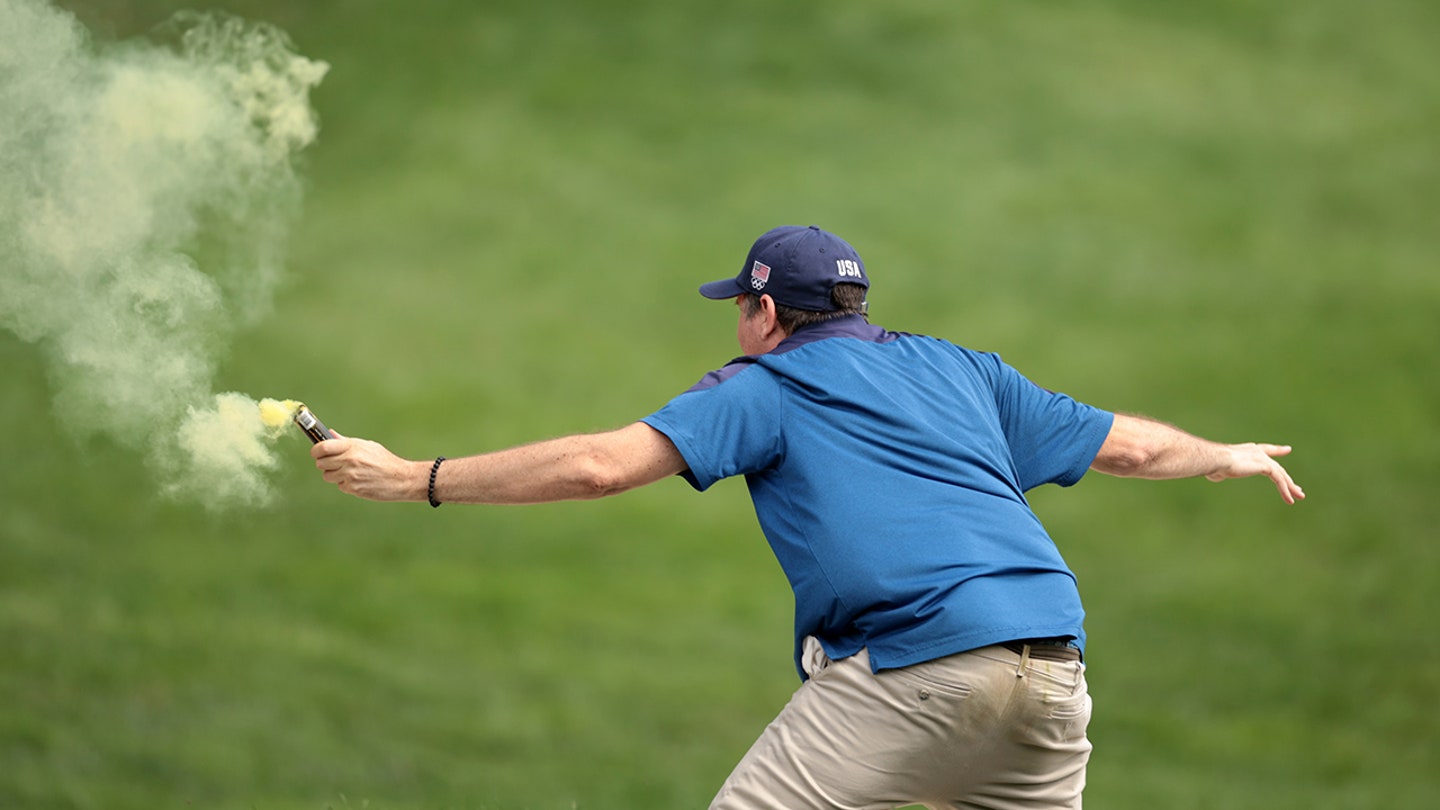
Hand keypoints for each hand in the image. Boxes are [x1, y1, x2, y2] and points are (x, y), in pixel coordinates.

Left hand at [310, 433, 426, 501]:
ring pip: (327, 476)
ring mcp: (350, 475)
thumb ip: (346, 442)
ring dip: (334, 475)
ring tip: (349, 472)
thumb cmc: (386, 461)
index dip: (316, 450)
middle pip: (321, 463)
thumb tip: (330, 435)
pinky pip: (340, 486)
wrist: (401, 478)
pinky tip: (359, 481)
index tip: (317, 453)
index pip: (322, 447)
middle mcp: (349, 460)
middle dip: (325, 464)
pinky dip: (346, 484)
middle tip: (334, 463)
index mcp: (352, 446)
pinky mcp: (353, 488)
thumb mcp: (368, 446)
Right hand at [1207, 443, 1305, 504]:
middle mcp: (1257, 452)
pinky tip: (1290, 500)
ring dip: (1290, 487)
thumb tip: (1215, 474)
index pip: (1266, 450)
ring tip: (1298, 497)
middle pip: (1277, 467)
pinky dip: (1285, 490)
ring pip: (1281, 475)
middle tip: (1297, 488)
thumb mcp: (1218, 469)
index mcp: (1246, 450)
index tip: (1287, 450)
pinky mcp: (1266, 466)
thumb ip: (1221, 471)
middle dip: (1287, 478)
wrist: (1216, 460)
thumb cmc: (1212, 464)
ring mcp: (1263, 459)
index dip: (1277, 450)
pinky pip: (1279, 480)